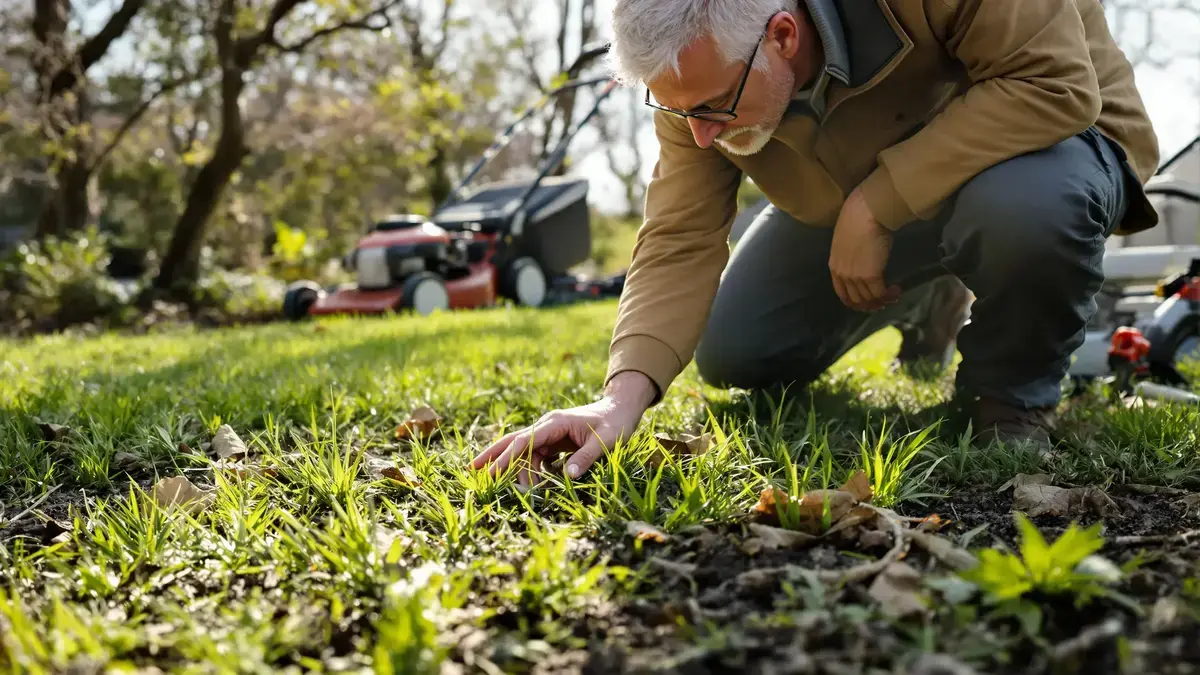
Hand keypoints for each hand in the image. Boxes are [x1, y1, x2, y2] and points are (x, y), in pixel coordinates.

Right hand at [470, 371, 655, 488]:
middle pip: (513, 441)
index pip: (524, 441)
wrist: (622, 409)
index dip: (507, 458)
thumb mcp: (606, 442)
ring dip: (518, 471)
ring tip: (518, 491)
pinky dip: (532, 471)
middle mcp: (547, 426)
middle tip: (471, 470)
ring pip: (524, 452)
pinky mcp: (556, 441)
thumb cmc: (616, 423)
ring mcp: (550, 433)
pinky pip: (537, 457)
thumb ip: (585, 458)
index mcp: (555, 423)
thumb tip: (567, 476)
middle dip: (492, 455)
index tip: (491, 473)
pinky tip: (533, 485)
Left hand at [829, 187, 900, 311]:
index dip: (855, 302)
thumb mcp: (848, 243)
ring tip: (893, 295)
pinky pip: (880, 293)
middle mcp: (843, 275)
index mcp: (834, 266)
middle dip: (871, 304)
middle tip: (884, 302)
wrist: (864, 213)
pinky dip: (889, 295)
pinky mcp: (871, 276)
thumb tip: (864, 262)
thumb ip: (852, 257)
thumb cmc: (858, 220)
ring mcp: (856, 277)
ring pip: (869, 299)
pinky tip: (896, 290)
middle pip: (856, 299)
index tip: (867, 302)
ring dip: (882, 300)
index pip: (842, 294)